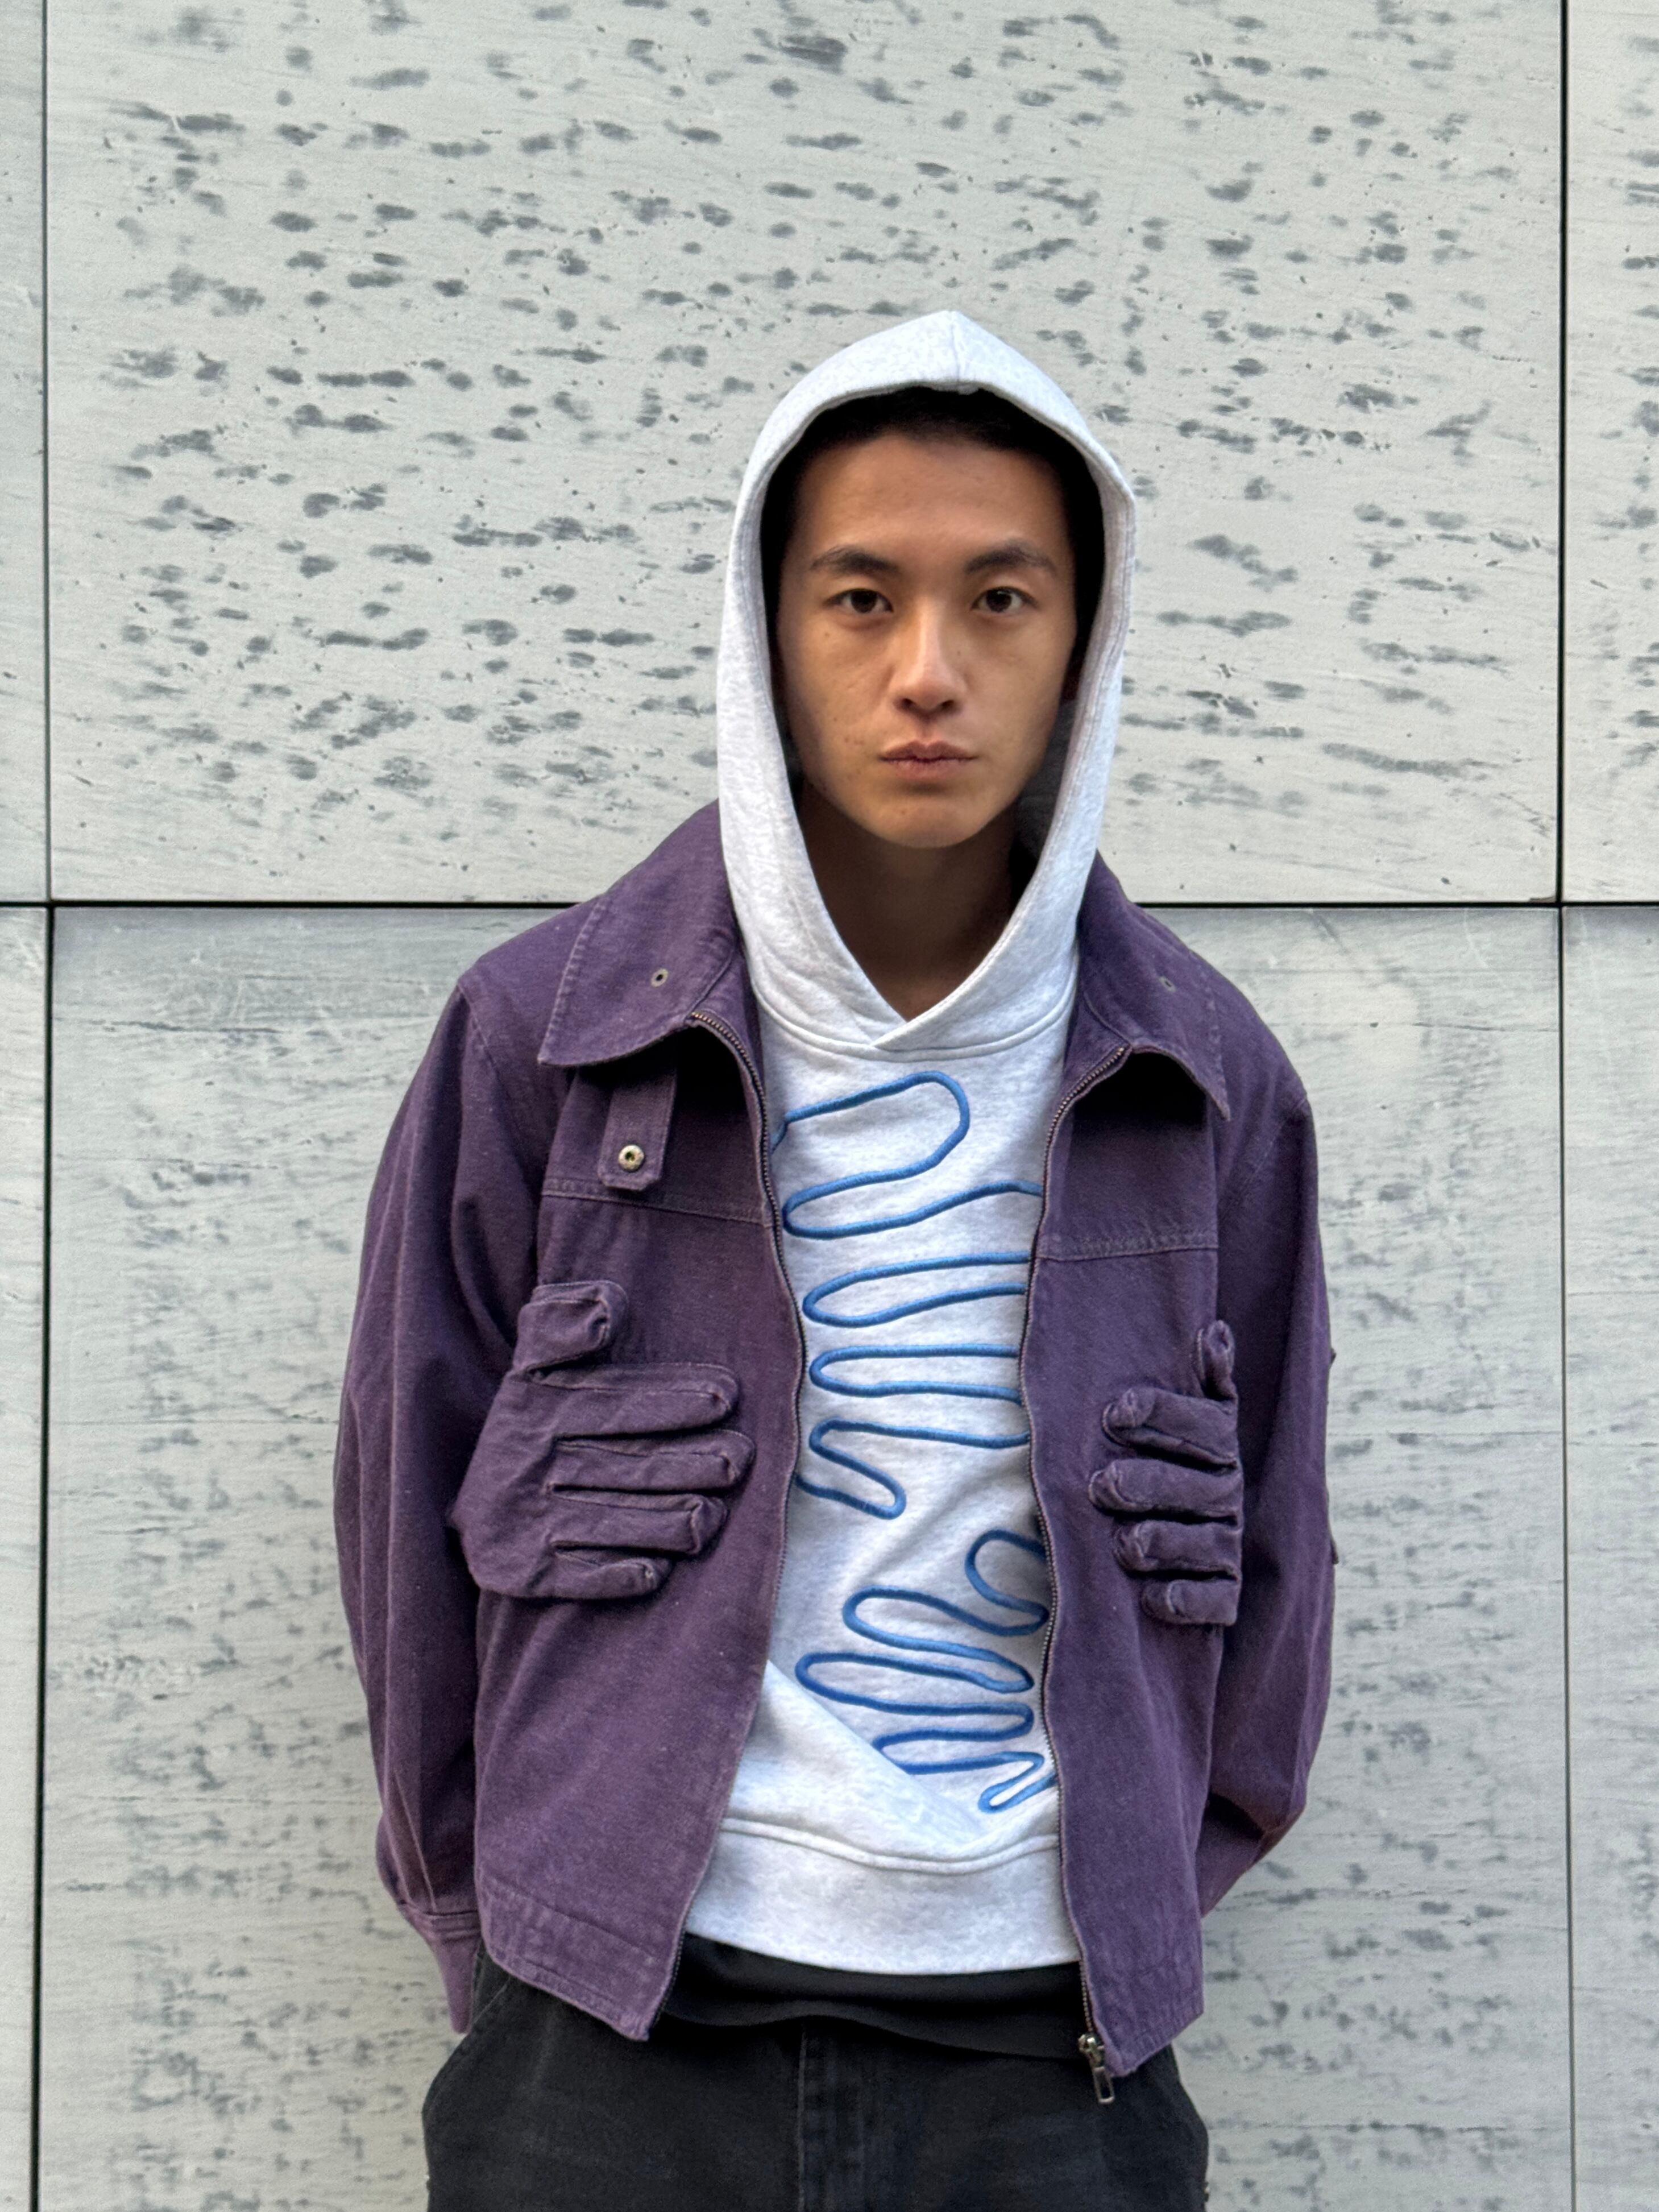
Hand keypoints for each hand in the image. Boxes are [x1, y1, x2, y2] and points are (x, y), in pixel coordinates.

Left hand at [1088, 1320, 1241, 1625]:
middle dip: (1151, 1484)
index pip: (1206, 1425)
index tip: (1113, 1412)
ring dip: (1165, 1542)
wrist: (1186, 1545)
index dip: (1163, 1414)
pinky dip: (1187, 1600)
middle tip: (1101, 1486)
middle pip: (1200, 1486)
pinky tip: (1154, 1598)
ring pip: (1205, 1543)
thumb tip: (1216, 1331)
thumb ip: (1204, 1382)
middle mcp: (1228, 1494)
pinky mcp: (1223, 1593)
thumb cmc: (1169, 1465)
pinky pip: (1215, 1600)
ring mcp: (1226, 1545)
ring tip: (1125, 1544)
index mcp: (1220, 1448)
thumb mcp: (1185, 1421)